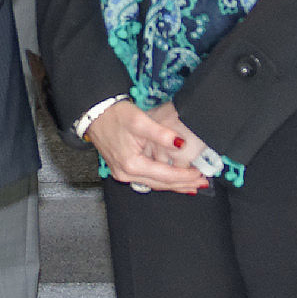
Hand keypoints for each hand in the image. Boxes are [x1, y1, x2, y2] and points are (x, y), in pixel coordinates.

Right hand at [86, 99, 210, 193]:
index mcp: (132, 164)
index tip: (201, 175)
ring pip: (153, 183)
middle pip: (160, 184)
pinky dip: (162, 180)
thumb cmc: (116, 115)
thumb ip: (161, 135)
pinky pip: (146, 179)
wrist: (95, 113)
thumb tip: (181, 144)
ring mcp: (122, 174)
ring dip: (173, 184)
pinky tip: (171, 179)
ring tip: (191, 184)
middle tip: (201, 183)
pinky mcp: (122, 169)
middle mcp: (126, 174)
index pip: (165, 175)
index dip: (184, 176)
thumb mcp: (140, 121)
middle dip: (182, 184)